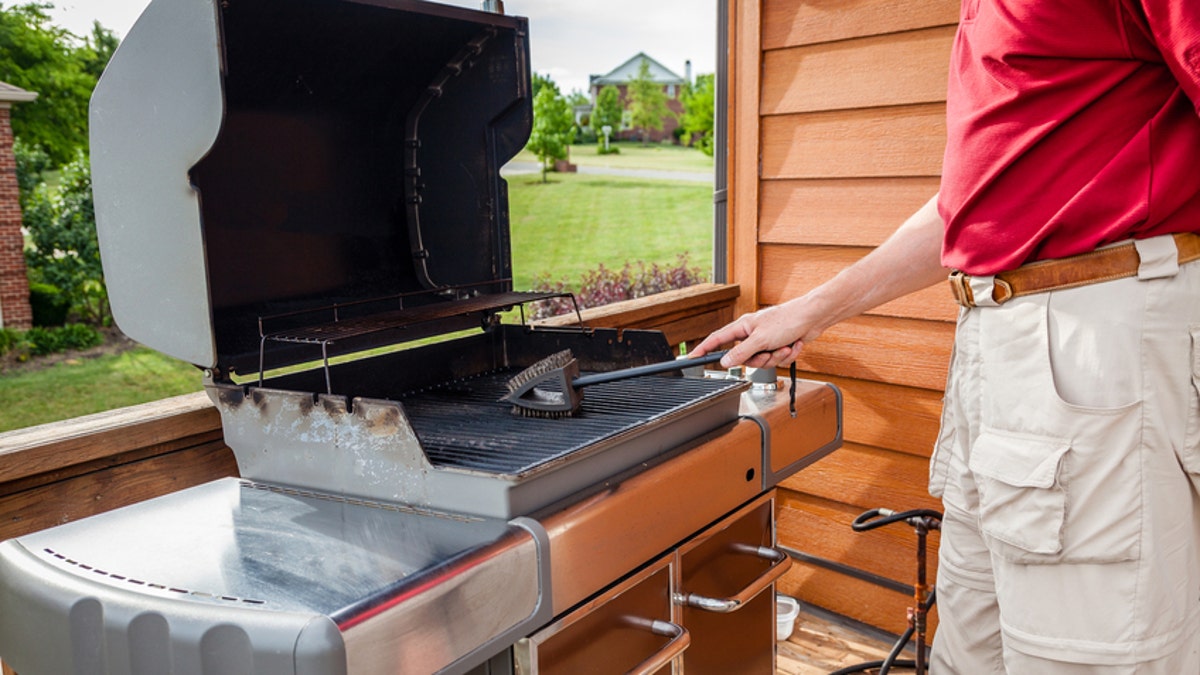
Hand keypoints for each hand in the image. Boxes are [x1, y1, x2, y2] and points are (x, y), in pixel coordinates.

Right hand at [691, 297, 826, 368]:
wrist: (813, 318)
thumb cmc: (788, 320)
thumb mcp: (760, 340)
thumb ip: (741, 353)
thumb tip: (724, 362)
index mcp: (742, 327)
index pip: (716, 339)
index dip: (703, 349)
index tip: (692, 358)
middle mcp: (752, 334)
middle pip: (744, 359)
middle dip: (760, 360)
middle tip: (768, 353)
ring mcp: (765, 341)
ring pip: (762, 362)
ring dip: (776, 357)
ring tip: (784, 346)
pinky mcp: (778, 346)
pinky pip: (776, 360)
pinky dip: (786, 355)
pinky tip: (793, 345)